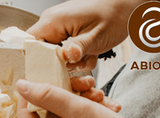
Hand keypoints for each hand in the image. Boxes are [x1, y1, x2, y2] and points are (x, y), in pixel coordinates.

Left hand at [16, 79, 159, 117]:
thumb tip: (23, 86)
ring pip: (64, 112)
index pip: (24, 113)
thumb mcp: (78, 111)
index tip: (43, 74)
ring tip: (99, 95)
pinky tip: (105, 104)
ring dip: (81, 99)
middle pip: (46, 110)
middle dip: (65, 93)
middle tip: (83, 83)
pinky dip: (89, 109)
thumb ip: (48, 95)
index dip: (32, 92)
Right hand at [27, 0, 143, 70]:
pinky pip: (65, 50)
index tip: (52, 69)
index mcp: (54, 20)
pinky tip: (91, 53)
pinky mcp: (69, 31)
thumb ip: (78, 48)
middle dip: (60, 64)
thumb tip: (64, 57)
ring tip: (89, 56)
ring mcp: (61, 26)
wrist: (129, 5)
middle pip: (42, 52)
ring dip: (72, 62)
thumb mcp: (96, 36)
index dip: (37, 60)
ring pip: (55, 54)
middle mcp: (53, 22)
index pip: (30, 44)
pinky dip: (78, 57)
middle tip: (78, 62)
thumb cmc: (116, 14)